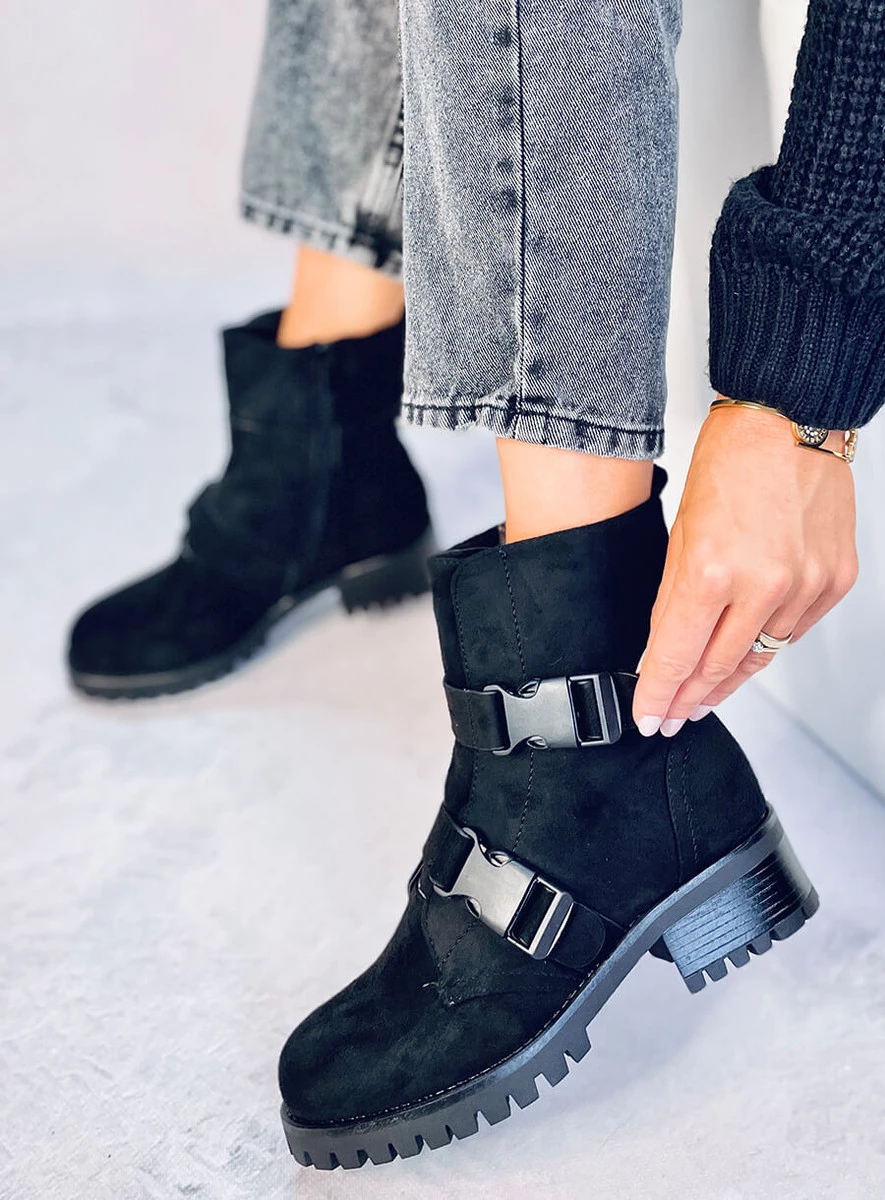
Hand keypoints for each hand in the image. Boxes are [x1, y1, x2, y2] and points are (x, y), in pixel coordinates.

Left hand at [632, 401, 857, 736]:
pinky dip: (766, 645)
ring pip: (760, 657)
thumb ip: (672, 601)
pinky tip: (745, 656)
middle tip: (670, 715)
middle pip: (719, 667)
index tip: (647, 716)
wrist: (789, 423)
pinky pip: (793, 631)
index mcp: (713, 571)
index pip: (678, 656)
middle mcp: (765, 586)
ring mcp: (806, 586)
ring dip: (727, 680)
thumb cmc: (730, 465)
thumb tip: (662, 652)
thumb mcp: (680, 535)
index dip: (658, 693)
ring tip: (702, 696)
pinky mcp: (834, 582)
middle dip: (688, 698)